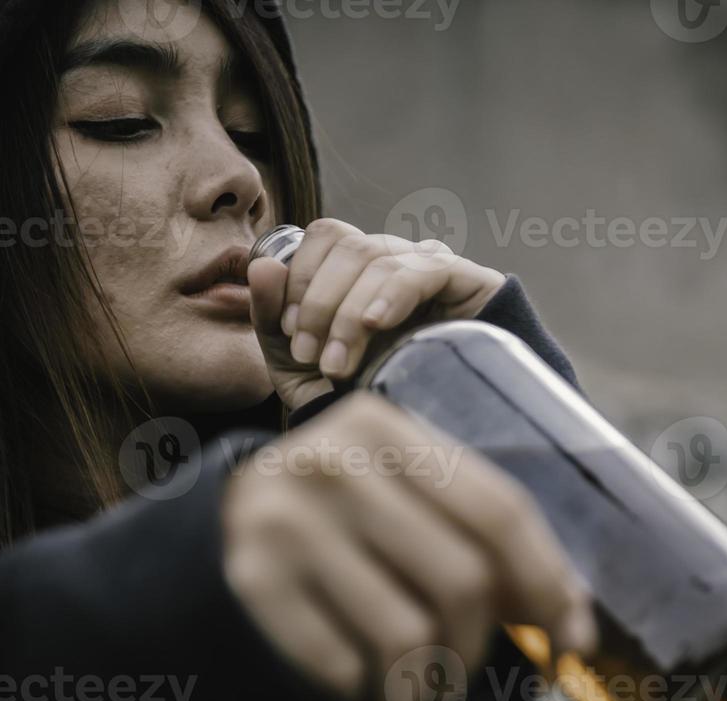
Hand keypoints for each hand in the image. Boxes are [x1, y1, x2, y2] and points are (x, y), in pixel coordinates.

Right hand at [220, 393, 597, 700]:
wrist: (215, 534)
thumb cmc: (343, 527)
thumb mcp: (407, 506)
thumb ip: (484, 544)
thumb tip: (574, 624)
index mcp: (384, 427)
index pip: (497, 509)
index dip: (547, 582)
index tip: (573, 642)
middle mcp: (332, 461)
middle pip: (462, 580)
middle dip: (476, 647)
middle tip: (459, 674)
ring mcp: (286, 518)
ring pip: (406, 636)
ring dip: (422, 688)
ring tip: (408, 695)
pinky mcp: (252, 579)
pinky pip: (346, 666)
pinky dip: (367, 697)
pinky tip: (360, 694)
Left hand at [248, 219, 505, 412]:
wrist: (413, 437)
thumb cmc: (357, 397)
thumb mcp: (298, 364)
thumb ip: (271, 314)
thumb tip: (261, 265)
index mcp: (357, 270)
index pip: (325, 236)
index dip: (300, 275)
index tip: (288, 330)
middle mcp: (394, 260)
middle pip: (347, 244)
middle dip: (318, 302)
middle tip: (310, 355)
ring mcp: (429, 267)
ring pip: (376, 258)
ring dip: (347, 315)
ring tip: (338, 366)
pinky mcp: (465, 281)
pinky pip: (422, 270)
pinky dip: (390, 296)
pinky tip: (377, 326)